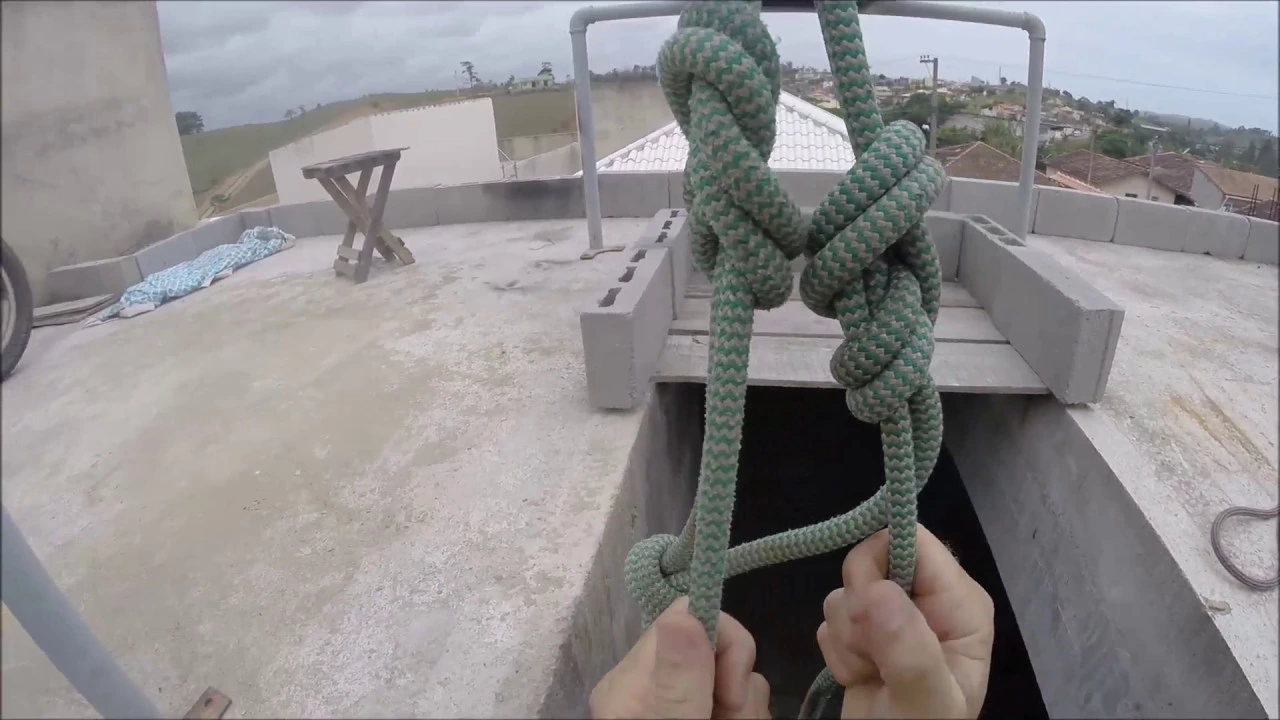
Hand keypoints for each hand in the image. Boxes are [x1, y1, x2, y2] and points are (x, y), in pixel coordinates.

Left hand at [590, 596, 770, 718]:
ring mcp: (670, 703)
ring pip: (732, 676)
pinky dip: (744, 714)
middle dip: (739, 683)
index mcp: (631, 678)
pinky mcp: (692, 713)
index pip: (687, 613)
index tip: (732, 692)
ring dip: (747, 706)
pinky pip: (735, 699)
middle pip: (715, 647)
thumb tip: (684, 610)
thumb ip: (679, 676)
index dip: (726, 641)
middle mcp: (648, 684)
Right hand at [817, 524, 993, 718]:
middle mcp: (928, 599)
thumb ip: (908, 647)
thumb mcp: (927, 698)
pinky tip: (861, 677)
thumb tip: (876, 591)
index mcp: (959, 601)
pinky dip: (837, 651)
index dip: (878, 566)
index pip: (911, 539)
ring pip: (845, 592)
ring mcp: (895, 615)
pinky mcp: (865, 631)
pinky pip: (830, 617)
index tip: (868, 607)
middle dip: (859, 611)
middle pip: (869, 560)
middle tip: (875, 655)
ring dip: (847, 639)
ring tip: (872, 674)